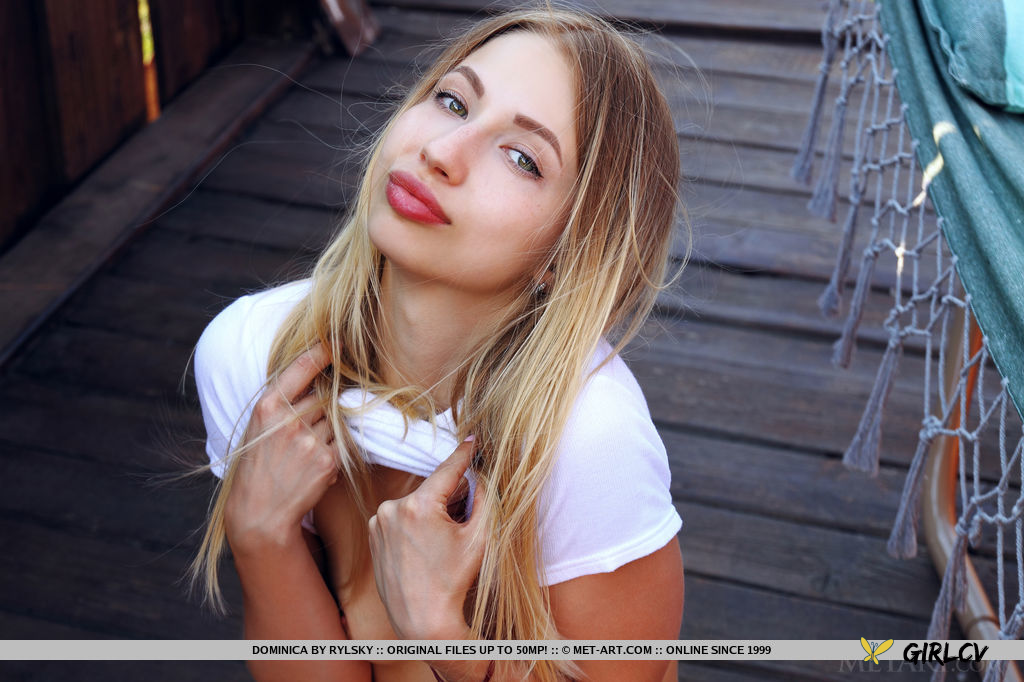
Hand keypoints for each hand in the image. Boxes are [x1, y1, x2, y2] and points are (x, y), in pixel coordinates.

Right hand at [224, 343, 338, 553]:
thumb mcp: (259, 427)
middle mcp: (289, 420)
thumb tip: (319, 379)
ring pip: (336, 420)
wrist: (260, 512)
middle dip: (325, 406)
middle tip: (312, 424)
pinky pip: (343, 444)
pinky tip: (315, 465)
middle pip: (325, 396)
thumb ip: (284, 403)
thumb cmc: (258, 465)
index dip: (322, 353)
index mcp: (267, 407)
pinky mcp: (327, 460)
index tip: (336, 344)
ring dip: (329, 431)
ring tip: (306, 452)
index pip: (302, 368)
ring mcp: (310, 440)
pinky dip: (335, 451)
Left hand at [368, 438, 490, 639]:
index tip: (473, 438)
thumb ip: (485, 498)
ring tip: (444, 542)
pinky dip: (415, 523)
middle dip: (451, 498)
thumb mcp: (479, 538)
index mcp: (419, 505)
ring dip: (433, 511)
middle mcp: (393, 507)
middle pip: (433, 490)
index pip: (448, 470)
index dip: (464, 454)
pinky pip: (401, 517)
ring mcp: (379, 520)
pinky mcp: (373, 533)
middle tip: (464, 521)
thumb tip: (483, 473)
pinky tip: (426, 547)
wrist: (422, 619)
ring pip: (417, 503)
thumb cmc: (453, 581)